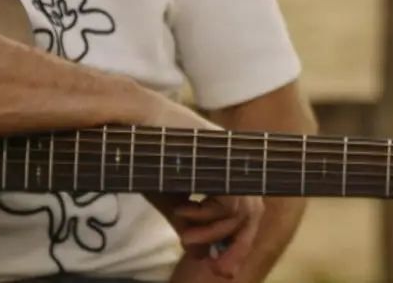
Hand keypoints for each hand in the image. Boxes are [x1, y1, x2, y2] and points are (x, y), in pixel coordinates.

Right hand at [142, 98, 263, 279]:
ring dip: (211, 232)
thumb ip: (191, 226)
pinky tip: (181, 210)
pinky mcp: (224, 160)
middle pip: (253, 215)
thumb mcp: (174, 200)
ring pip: (241, 213)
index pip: (246, 215)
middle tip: (217, 270)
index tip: (221, 270)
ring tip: (184, 234)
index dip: (238, 244)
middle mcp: (234, 166)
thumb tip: (205, 255)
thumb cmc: (153, 158)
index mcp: (226, 174)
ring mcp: (231, 161)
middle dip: (237, 248)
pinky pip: (229, 204)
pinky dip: (205, 215)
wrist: (139, 123)